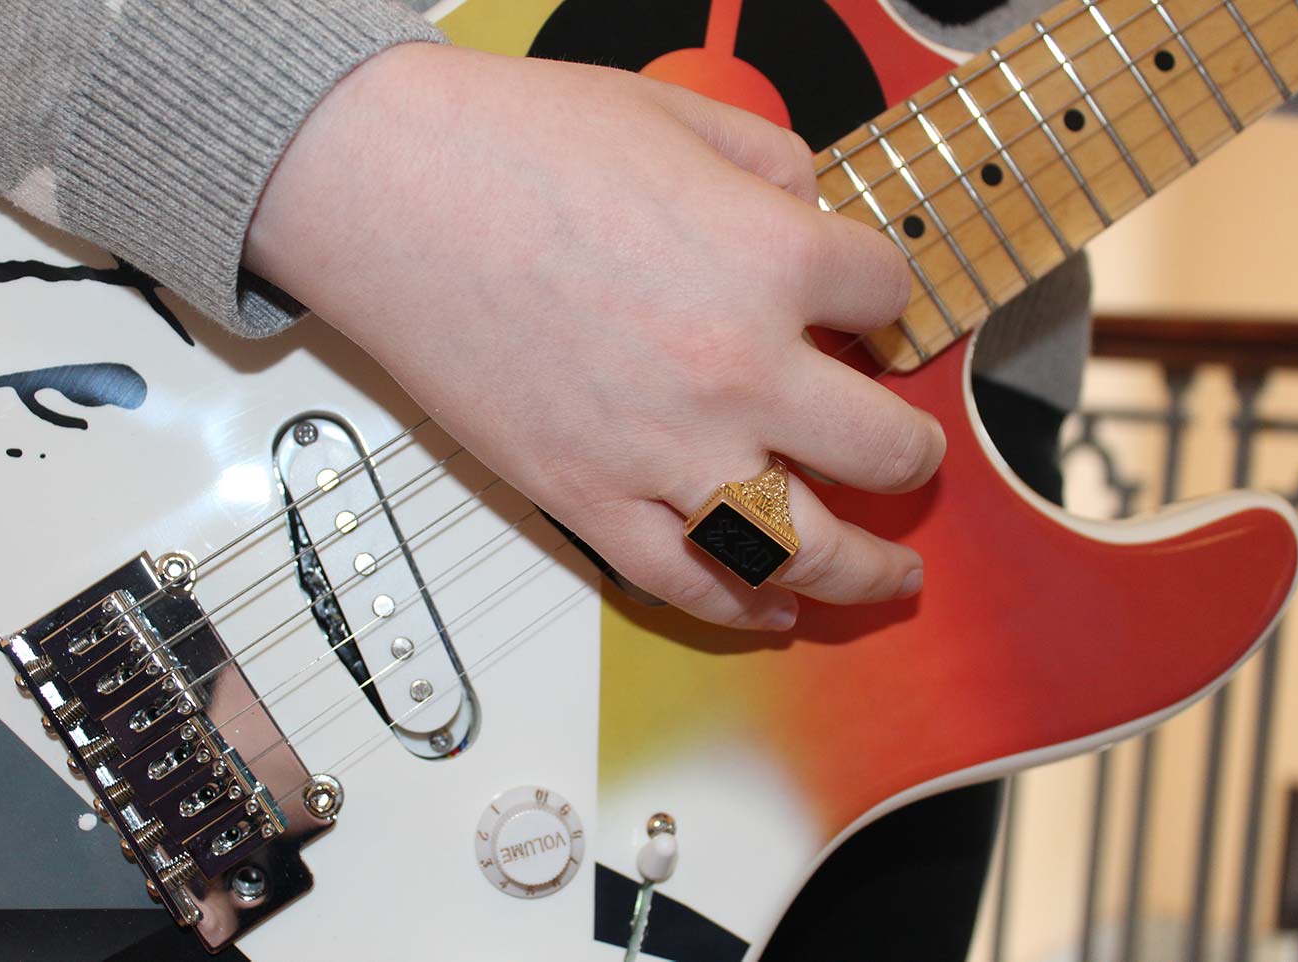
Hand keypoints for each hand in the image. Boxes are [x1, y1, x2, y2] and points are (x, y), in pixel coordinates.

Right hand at [244, 43, 943, 630]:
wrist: (384, 188)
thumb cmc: (511, 142)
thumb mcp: (676, 115)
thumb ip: (772, 165)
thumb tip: (809, 211)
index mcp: (771, 263)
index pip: (884, 294)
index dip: (881, 294)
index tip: (862, 302)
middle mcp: (736, 373)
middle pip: (885, 445)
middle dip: (913, 451)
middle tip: (912, 451)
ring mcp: (662, 452)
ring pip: (805, 545)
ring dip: (866, 569)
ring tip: (893, 574)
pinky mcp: (585, 500)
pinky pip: (686, 581)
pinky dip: (743, 607)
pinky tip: (775, 608)